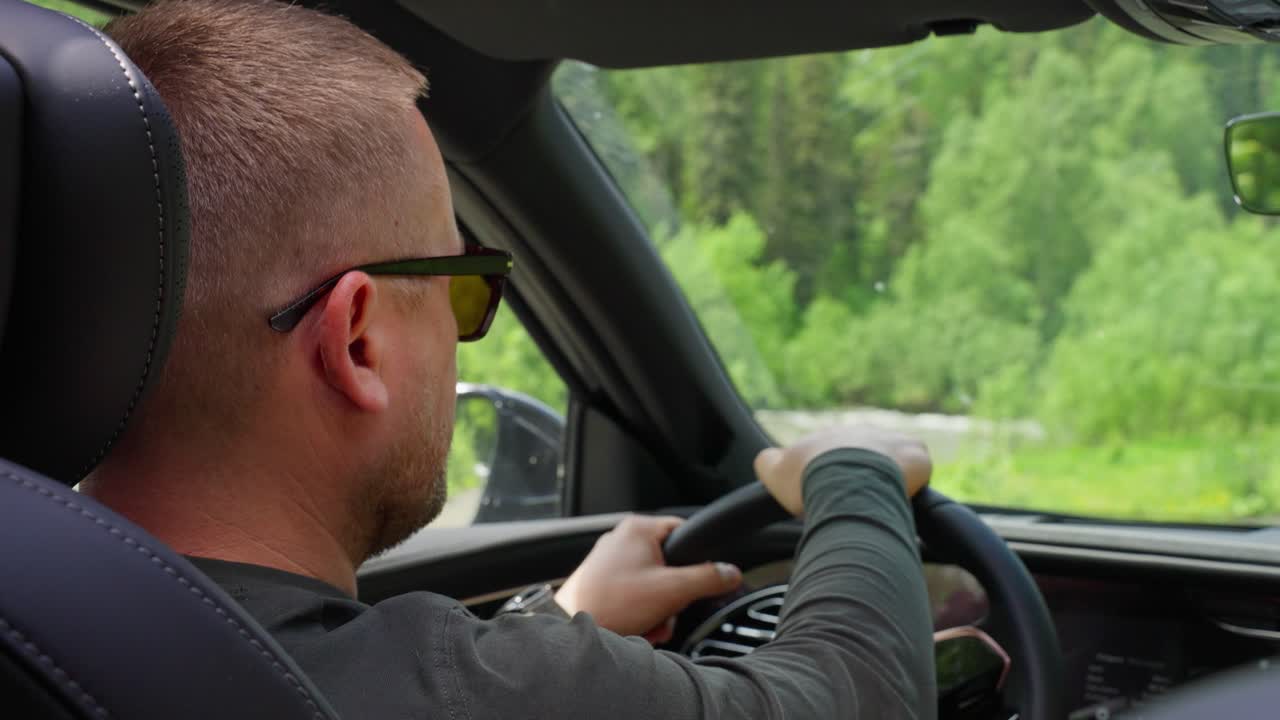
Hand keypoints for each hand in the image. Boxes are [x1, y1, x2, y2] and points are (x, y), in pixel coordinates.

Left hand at [555, 515, 742, 641]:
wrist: (572, 629)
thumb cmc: (612, 603)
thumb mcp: (671, 590)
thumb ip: (707, 578)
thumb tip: (730, 573)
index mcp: (638, 529)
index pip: (684, 531)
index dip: (697, 557)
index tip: (702, 578)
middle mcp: (623, 539)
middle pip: (671, 565)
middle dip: (673, 597)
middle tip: (667, 610)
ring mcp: (611, 561)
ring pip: (655, 584)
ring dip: (659, 610)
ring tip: (648, 623)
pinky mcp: (603, 582)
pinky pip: (636, 595)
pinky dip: (642, 614)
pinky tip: (637, 627)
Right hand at [754, 426, 931, 516]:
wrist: (846, 482)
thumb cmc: (809, 480)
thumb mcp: (773, 471)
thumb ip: (767, 461)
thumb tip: (767, 459)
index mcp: (830, 436)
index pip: (831, 452)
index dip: (830, 473)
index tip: (830, 493)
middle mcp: (860, 431)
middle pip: (863, 453)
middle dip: (861, 474)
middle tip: (856, 502)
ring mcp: (890, 440)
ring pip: (893, 457)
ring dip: (889, 476)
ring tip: (882, 503)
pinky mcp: (916, 452)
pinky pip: (919, 464)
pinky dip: (914, 479)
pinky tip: (905, 497)